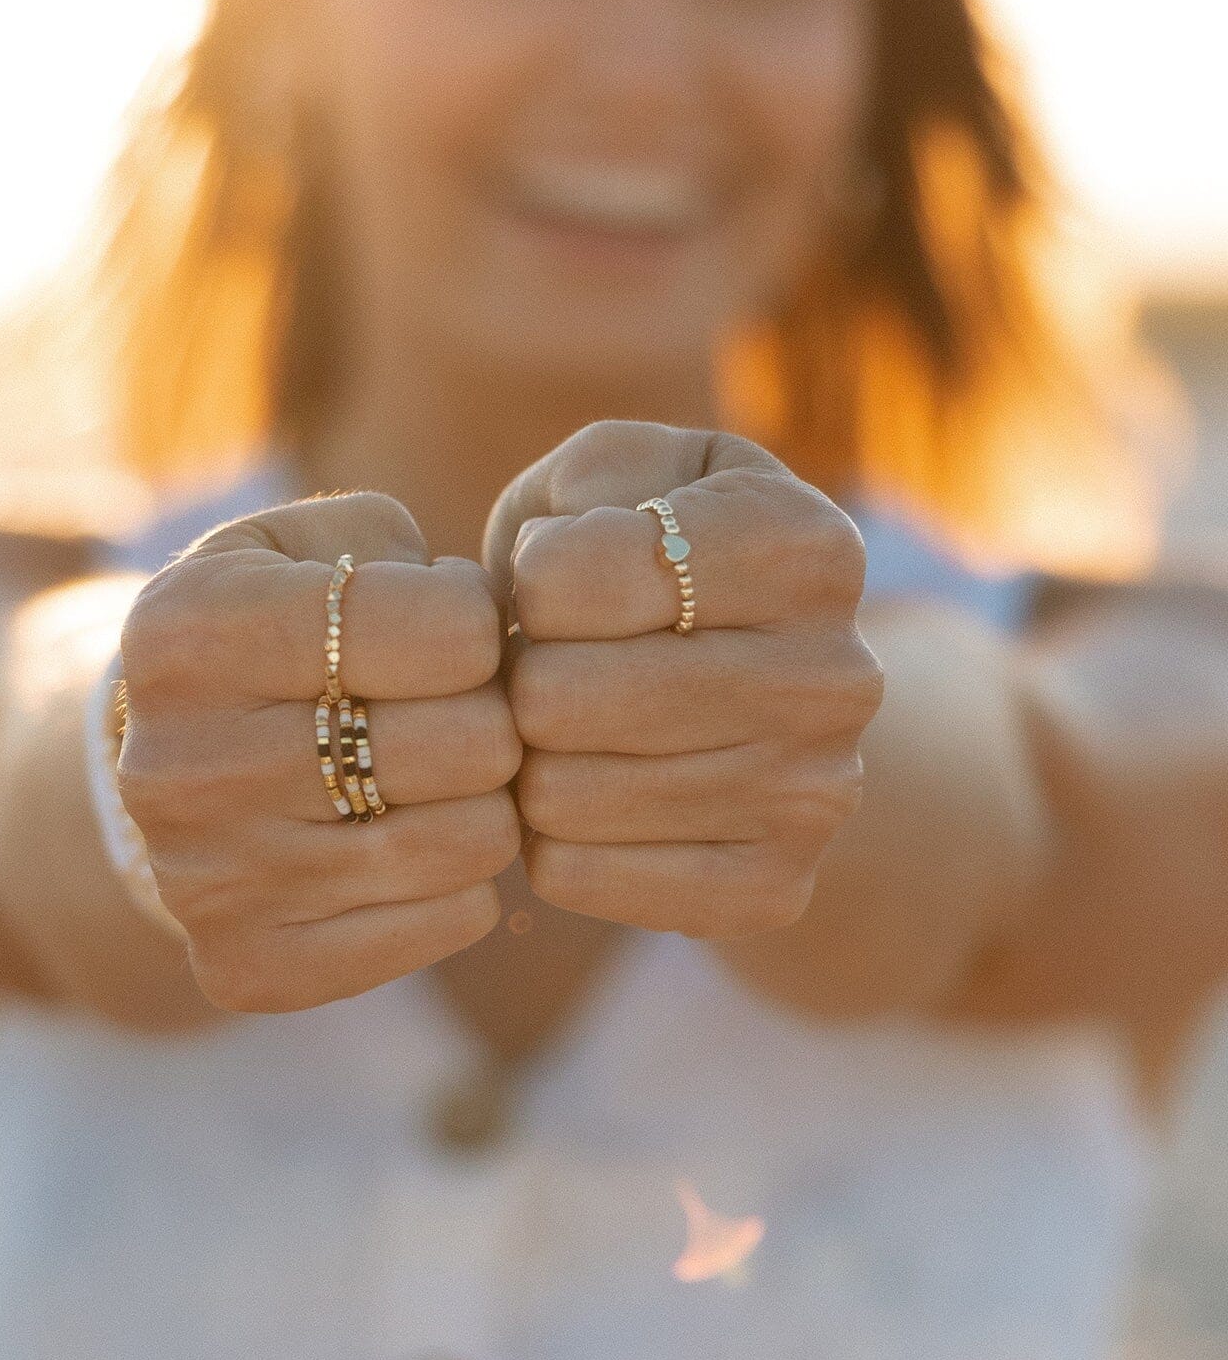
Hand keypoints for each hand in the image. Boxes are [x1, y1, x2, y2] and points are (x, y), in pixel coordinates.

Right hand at [118, 492, 521, 1011]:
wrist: (168, 766)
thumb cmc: (269, 633)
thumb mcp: (298, 545)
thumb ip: (389, 545)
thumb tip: (479, 623)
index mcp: (194, 632)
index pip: (445, 631)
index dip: (476, 621)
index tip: (448, 626)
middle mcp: (187, 764)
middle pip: (469, 745)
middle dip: (490, 715)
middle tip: (459, 707)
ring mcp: (213, 880)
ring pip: (470, 842)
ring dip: (486, 800)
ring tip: (441, 773)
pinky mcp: (251, 965)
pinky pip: (452, 921)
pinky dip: (461, 879)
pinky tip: (411, 841)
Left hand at [482, 420, 882, 937]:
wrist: (746, 679)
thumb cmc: (647, 554)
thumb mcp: (621, 471)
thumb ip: (582, 484)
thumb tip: (552, 572)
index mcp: (806, 546)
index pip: (569, 580)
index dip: (527, 581)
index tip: (554, 582)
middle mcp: (835, 676)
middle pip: (556, 697)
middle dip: (522, 677)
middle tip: (549, 667)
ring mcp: (815, 795)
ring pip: (556, 795)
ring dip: (529, 760)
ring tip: (569, 729)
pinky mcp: (773, 888)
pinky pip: (572, 876)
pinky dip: (549, 840)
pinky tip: (590, 797)